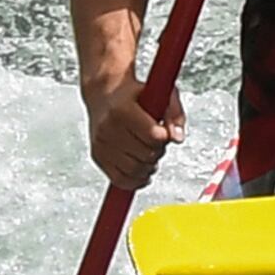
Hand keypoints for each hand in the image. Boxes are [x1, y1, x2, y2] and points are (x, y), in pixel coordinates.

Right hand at [82, 73, 180, 187]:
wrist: (105, 94)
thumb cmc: (134, 94)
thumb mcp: (161, 94)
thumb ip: (174, 114)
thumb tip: (177, 138)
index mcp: (122, 110)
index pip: (153, 136)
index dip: (164, 137)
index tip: (162, 130)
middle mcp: (107, 129)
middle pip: (146, 155)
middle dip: (158, 151)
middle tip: (155, 141)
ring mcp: (101, 145)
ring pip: (135, 170)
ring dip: (149, 166)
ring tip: (148, 151)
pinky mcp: (98, 157)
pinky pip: (120, 180)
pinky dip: (136, 180)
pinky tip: (141, 168)